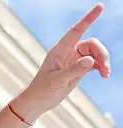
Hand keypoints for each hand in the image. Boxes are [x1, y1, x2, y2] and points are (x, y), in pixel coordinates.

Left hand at [14, 3, 109, 120]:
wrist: (38, 102)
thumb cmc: (42, 91)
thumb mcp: (57, 81)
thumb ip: (73, 71)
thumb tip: (91, 60)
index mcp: (59, 51)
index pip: (76, 31)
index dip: (88, 19)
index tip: (100, 7)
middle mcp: (67, 52)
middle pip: (91, 44)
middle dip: (101, 53)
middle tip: (105, 68)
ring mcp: (73, 60)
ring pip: (95, 53)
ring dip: (103, 61)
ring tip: (105, 74)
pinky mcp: (78, 69)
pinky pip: (94, 62)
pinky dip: (101, 67)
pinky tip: (104, 75)